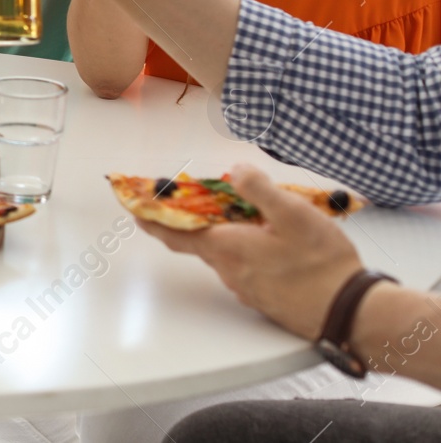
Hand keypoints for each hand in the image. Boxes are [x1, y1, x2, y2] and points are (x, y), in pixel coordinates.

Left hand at [137, 164, 364, 339]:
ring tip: (250, 214)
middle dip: (197, 219)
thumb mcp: (292, 214)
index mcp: (227, 248)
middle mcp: (229, 270)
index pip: (176, 232)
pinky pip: (245, 267)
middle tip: (203, 198)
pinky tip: (272, 242)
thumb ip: (259, 190)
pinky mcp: (265, 298)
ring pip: (226, 254)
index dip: (152, 219)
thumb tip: (237, 171)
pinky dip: (246, 250)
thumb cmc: (322, 265)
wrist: (350, 313)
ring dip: (227, 234)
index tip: (133, 208)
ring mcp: (246, 287)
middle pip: (201, 240)